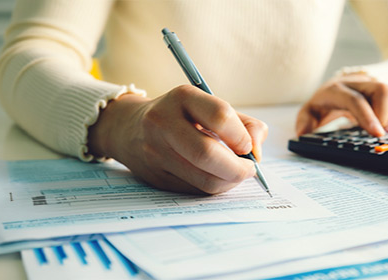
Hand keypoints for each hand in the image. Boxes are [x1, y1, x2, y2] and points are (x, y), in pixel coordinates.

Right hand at [88, 85, 267, 194]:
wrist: (130, 128)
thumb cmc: (183, 116)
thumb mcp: (210, 107)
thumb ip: (244, 124)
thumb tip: (256, 152)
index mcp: (183, 97)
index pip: (220, 117)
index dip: (242, 137)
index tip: (249, 147)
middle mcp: (164, 122)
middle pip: (207, 154)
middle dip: (237, 168)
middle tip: (249, 169)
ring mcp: (156, 151)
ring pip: (203, 179)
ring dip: (229, 182)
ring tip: (236, 174)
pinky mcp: (156, 176)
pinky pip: (195, 189)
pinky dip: (214, 187)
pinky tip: (217, 177)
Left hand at [296, 74, 387, 136]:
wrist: (339, 86)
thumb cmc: (325, 102)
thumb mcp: (310, 112)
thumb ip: (305, 122)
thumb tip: (303, 133)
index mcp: (337, 88)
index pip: (356, 100)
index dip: (368, 117)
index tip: (377, 134)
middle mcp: (358, 82)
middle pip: (383, 89)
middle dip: (384, 114)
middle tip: (376, 132)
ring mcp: (374, 84)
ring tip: (377, 127)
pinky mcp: (386, 89)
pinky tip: (381, 122)